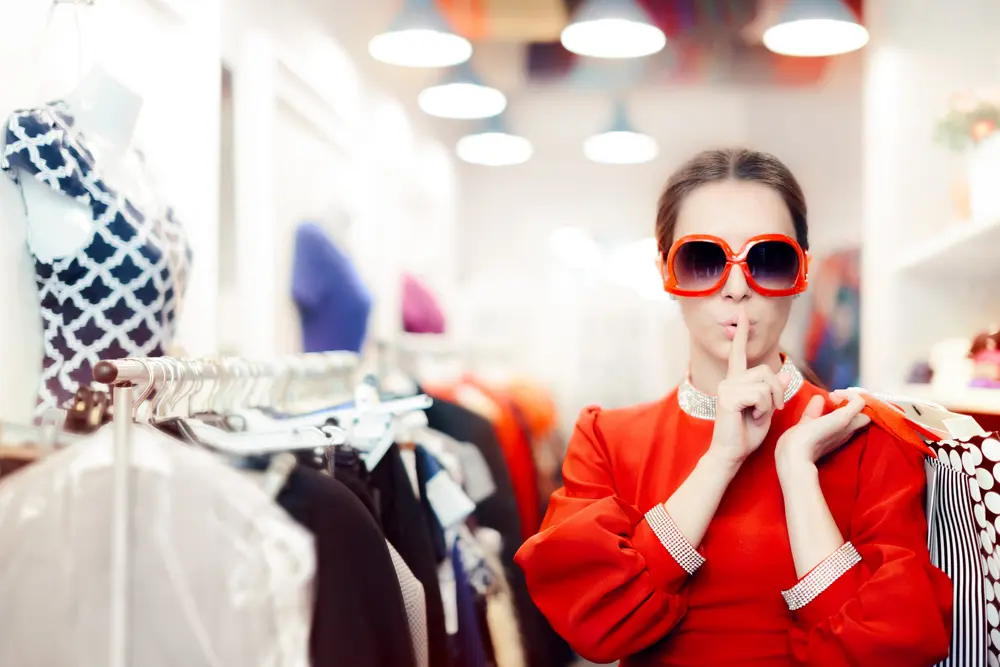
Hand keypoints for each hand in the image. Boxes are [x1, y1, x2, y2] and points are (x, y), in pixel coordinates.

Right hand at [708, 306, 790, 466]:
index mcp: (736, 382)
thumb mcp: (767, 410)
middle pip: (765, 371)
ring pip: (765, 383)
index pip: (738, 353)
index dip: (742, 334)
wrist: (732, 453)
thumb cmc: (747, 434)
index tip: (742, 314)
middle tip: (773, 409)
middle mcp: (729, 381)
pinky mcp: (728, 397)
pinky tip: (754, 418)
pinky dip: (764, 409)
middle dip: (777, 391)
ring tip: (759, 416)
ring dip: (771, 402)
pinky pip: (760, 395)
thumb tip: (786, 374)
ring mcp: (726, 387)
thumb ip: (774, 391)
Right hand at [774, 391, 870, 477]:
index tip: (832, 395)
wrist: (797, 459)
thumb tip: (819, 398)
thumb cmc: (802, 438)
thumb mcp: (807, 419)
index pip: (860, 402)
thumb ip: (814, 408)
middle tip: (836, 400)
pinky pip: (847, 428)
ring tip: (831, 406)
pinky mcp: (836, 443)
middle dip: (853, 404)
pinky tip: (826, 418)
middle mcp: (848, 430)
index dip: (848, 394)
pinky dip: (841, 420)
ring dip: (847, 412)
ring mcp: (843, 438)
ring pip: (857, 422)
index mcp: (844, 420)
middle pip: (864, 415)